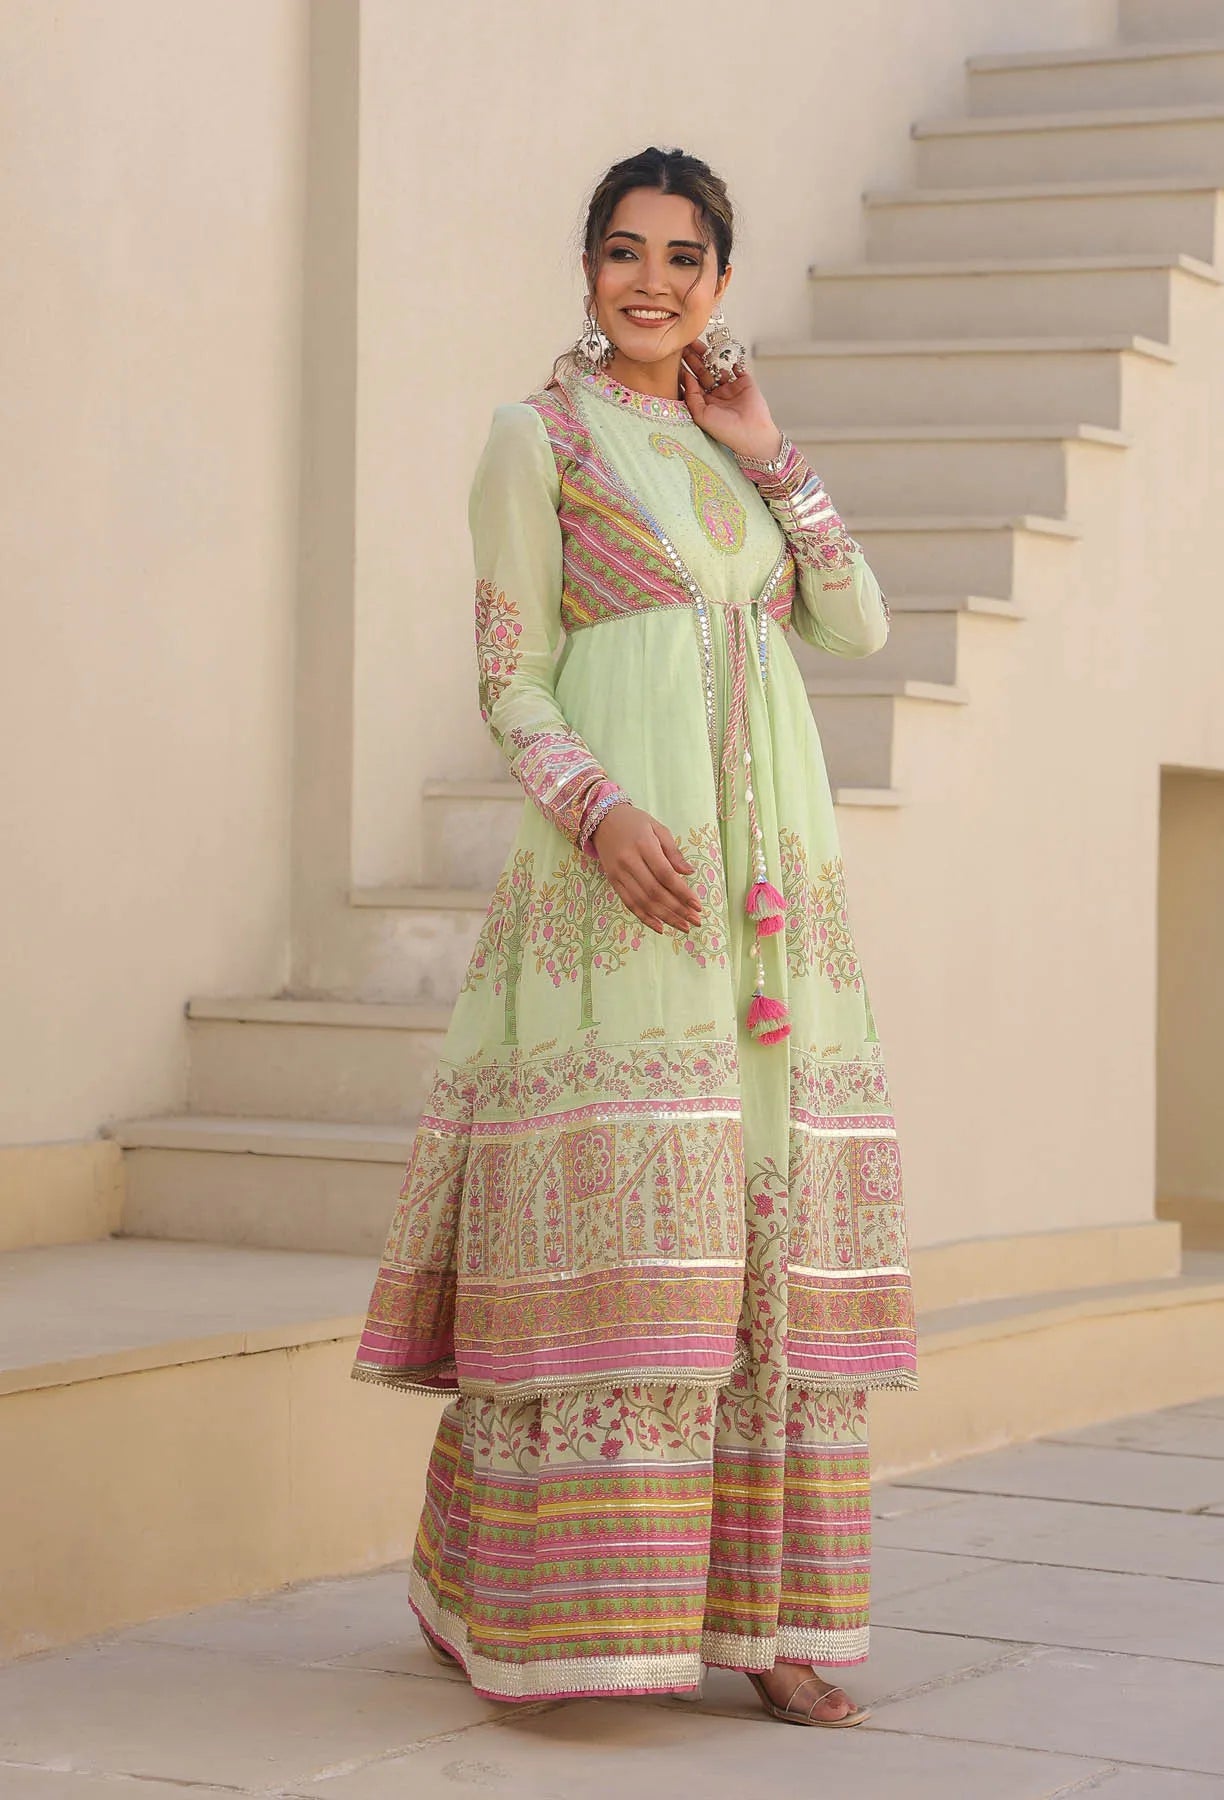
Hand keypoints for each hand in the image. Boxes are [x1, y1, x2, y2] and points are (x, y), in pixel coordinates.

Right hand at [592, 805, 702, 934]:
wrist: (601, 820)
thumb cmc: (635, 823)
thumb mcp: (658, 828)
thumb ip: (673, 851)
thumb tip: (689, 873)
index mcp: (643, 845)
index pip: (665, 875)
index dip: (682, 893)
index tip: (697, 906)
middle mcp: (629, 861)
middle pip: (655, 892)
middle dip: (677, 910)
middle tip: (695, 921)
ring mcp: (618, 873)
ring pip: (643, 901)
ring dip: (665, 917)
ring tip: (683, 926)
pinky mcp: (612, 881)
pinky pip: (629, 903)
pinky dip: (645, 917)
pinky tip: (660, 926)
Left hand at [681, 341, 782, 464]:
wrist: (751, 433)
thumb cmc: (726, 430)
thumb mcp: (701, 415)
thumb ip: (691, 395)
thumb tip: (686, 376)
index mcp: (704, 403)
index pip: (691, 383)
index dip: (683, 370)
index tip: (674, 358)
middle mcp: (716, 394)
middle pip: (702, 372)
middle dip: (693, 359)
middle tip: (684, 345)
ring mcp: (730, 386)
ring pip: (716, 366)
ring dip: (707, 355)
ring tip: (697, 344)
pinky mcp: (744, 381)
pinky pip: (736, 365)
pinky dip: (730, 357)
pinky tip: (719, 348)